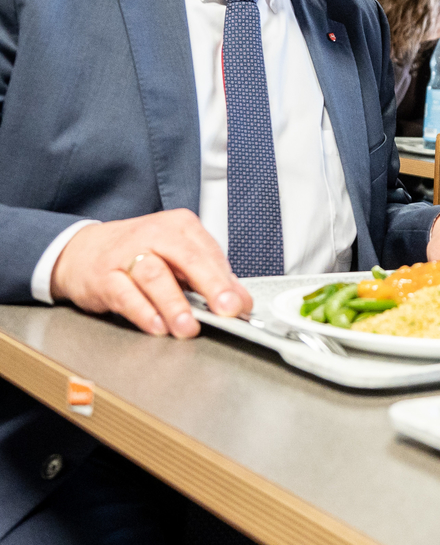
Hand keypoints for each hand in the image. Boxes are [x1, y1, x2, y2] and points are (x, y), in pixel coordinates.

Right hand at [51, 209, 251, 338]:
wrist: (83, 251)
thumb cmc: (138, 252)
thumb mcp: (176, 256)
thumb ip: (208, 276)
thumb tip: (240, 300)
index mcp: (180, 226)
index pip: (210, 252)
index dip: (229, 280)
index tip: (241, 304)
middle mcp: (155, 234)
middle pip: (188, 259)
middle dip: (211, 286)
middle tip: (226, 311)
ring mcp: (127, 253)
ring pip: (156, 276)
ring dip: (175, 304)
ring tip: (188, 327)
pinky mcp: (104, 276)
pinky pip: (126, 295)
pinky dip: (143, 312)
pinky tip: (157, 326)